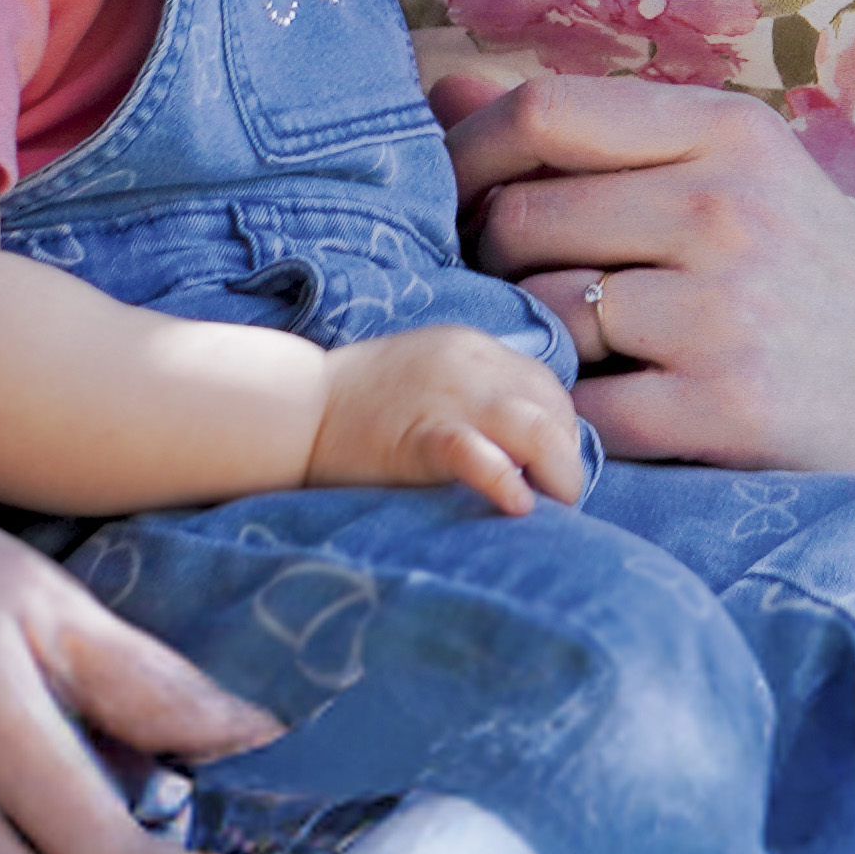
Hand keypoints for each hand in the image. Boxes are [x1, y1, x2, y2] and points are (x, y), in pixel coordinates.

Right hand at [309, 326, 591, 508]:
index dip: (560, 432)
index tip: (550, 470)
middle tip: (557, 498)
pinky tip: (516, 503)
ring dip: (558, 470)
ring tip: (553, 506)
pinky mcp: (418, 434)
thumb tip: (517, 445)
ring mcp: (448, 395)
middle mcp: (471, 363)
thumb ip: (470, 396)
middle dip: (565, 456)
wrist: (289, 407)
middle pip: (551, 406)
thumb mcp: (426, 377)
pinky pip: (473, 450)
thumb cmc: (355, 405)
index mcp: (473, 348)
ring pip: (534, 424)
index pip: (546, 387)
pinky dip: (503, 475)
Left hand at [438, 69, 854, 509]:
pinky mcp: (721, 410)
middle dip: (482, 259)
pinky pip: (578, 407)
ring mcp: (724, 312)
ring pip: (540, 312)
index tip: (456, 197)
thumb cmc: (809, 271)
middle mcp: (726, 208)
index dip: (467, 155)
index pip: (540, 112)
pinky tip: (587, 409)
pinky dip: (561, 414)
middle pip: (520, 217)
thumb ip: (591, 133)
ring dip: (523, 340)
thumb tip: (439, 89)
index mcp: (727, 131)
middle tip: (496, 288)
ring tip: (552, 348)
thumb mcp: (729, 170)